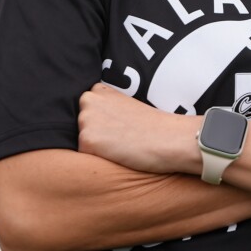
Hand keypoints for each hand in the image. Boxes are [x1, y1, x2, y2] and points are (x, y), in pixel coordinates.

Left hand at [78, 83, 198, 173]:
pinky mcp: (87, 140)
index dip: (102, 124)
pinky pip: (83, 158)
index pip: (86, 113)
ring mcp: (85, 119)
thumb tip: (93, 124)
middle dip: (95, 135)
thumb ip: (106, 108)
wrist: (170, 138)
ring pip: (82, 142)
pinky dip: (98, 160)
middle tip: (122, 136)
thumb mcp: (126, 106)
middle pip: (80, 127)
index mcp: (98, 90)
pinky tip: (118, 154)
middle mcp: (88, 100)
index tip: (121, 125)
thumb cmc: (154, 126)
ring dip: (97, 148)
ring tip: (122, 144)